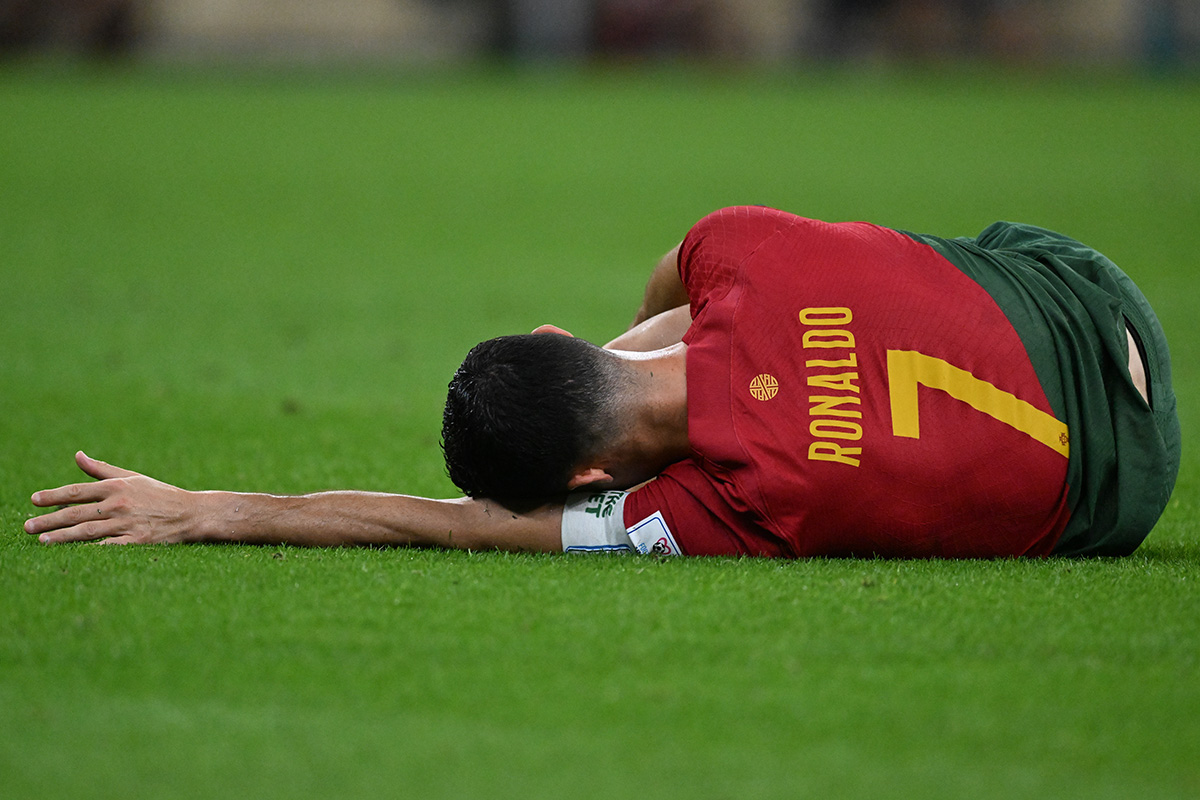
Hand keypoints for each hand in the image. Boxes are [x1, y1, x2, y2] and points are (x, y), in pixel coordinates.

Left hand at [26, 452, 203, 544]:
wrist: (191, 513)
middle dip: (49, 520)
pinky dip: (90, 550)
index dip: (54, 495)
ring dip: (62, 536)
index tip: (34, 500)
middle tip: (28, 526)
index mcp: (117, 487)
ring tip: (42, 541)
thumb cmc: (160, 494)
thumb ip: (102, 469)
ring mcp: (127, 524)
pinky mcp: (137, 542)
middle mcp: (119, 504)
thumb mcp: (132, 478)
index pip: (78, 491)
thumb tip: (77, 455)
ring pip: (87, 531)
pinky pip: (108, 547)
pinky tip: (73, 554)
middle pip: (77, 513)